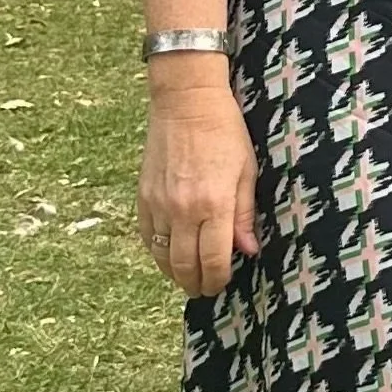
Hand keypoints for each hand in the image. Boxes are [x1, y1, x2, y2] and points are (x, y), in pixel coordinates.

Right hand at [137, 67, 259, 296]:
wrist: (186, 101)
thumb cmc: (225, 131)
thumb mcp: (247, 171)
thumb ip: (244, 214)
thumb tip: (247, 250)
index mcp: (213, 203)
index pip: (213, 259)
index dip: (218, 279)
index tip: (224, 283)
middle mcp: (182, 209)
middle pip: (184, 266)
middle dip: (197, 284)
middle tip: (207, 289)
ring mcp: (158, 204)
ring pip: (162, 257)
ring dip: (176, 274)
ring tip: (189, 279)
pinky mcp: (143, 197)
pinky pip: (147, 238)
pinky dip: (158, 253)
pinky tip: (170, 256)